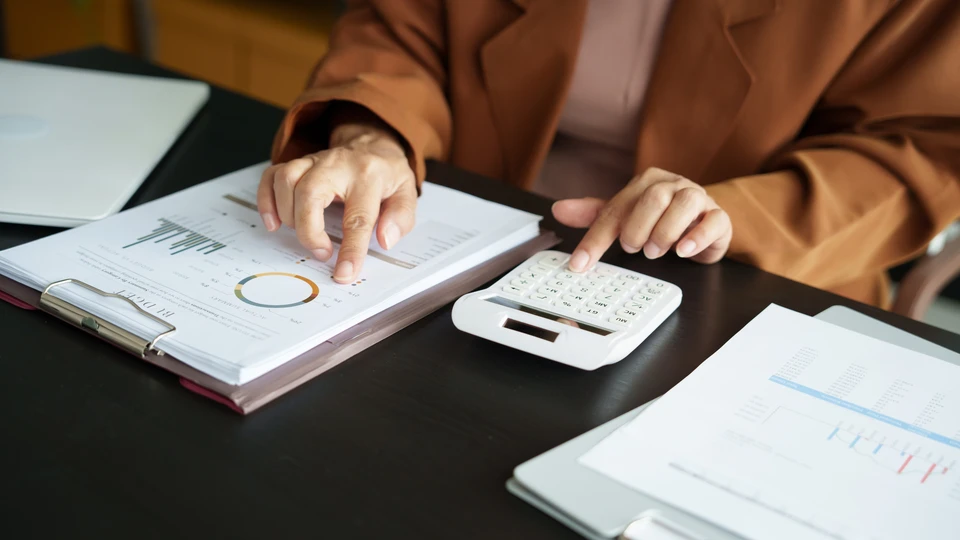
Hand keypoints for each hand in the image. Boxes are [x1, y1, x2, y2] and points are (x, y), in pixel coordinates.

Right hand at [257, 123, 416, 283]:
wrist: (372, 143)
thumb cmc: (386, 174)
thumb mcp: (407, 193)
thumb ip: (400, 218)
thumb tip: (385, 240)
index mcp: (369, 176)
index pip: (358, 217)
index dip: (350, 250)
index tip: (344, 273)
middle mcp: (338, 166)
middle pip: (310, 193)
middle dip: (309, 230)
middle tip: (321, 252)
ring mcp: (314, 161)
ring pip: (287, 181)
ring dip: (289, 215)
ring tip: (304, 233)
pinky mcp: (298, 163)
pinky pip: (271, 175)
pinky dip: (266, 201)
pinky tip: (275, 222)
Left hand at [552, 167, 731, 270]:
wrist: (701, 223)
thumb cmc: (661, 218)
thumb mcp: (626, 217)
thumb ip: (595, 215)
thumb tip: (558, 209)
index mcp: (646, 183)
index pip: (615, 208)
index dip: (596, 238)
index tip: (580, 264)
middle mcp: (673, 185)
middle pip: (653, 197)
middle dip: (638, 226)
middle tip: (632, 248)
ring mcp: (699, 198)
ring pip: (685, 204)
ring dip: (666, 231)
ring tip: (655, 251)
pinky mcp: (719, 217)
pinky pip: (714, 221)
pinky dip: (697, 237)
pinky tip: (683, 250)